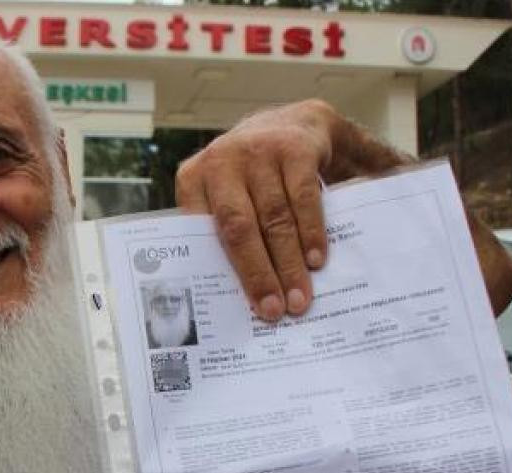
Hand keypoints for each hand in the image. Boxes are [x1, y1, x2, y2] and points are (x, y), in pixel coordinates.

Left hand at [175, 100, 342, 321]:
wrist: (294, 121)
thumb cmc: (252, 177)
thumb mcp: (226, 194)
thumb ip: (223, 232)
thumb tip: (232, 297)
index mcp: (194, 179)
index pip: (200, 232)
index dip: (219, 270)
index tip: (236, 307)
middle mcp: (221, 161)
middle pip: (238, 228)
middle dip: (258, 274)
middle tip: (275, 311)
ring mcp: (258, 151)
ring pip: (273, 217)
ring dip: (289, 263)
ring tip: (300, 297)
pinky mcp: (294, 148)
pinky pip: (303, 198)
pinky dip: (311, 233)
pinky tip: (316, 260)